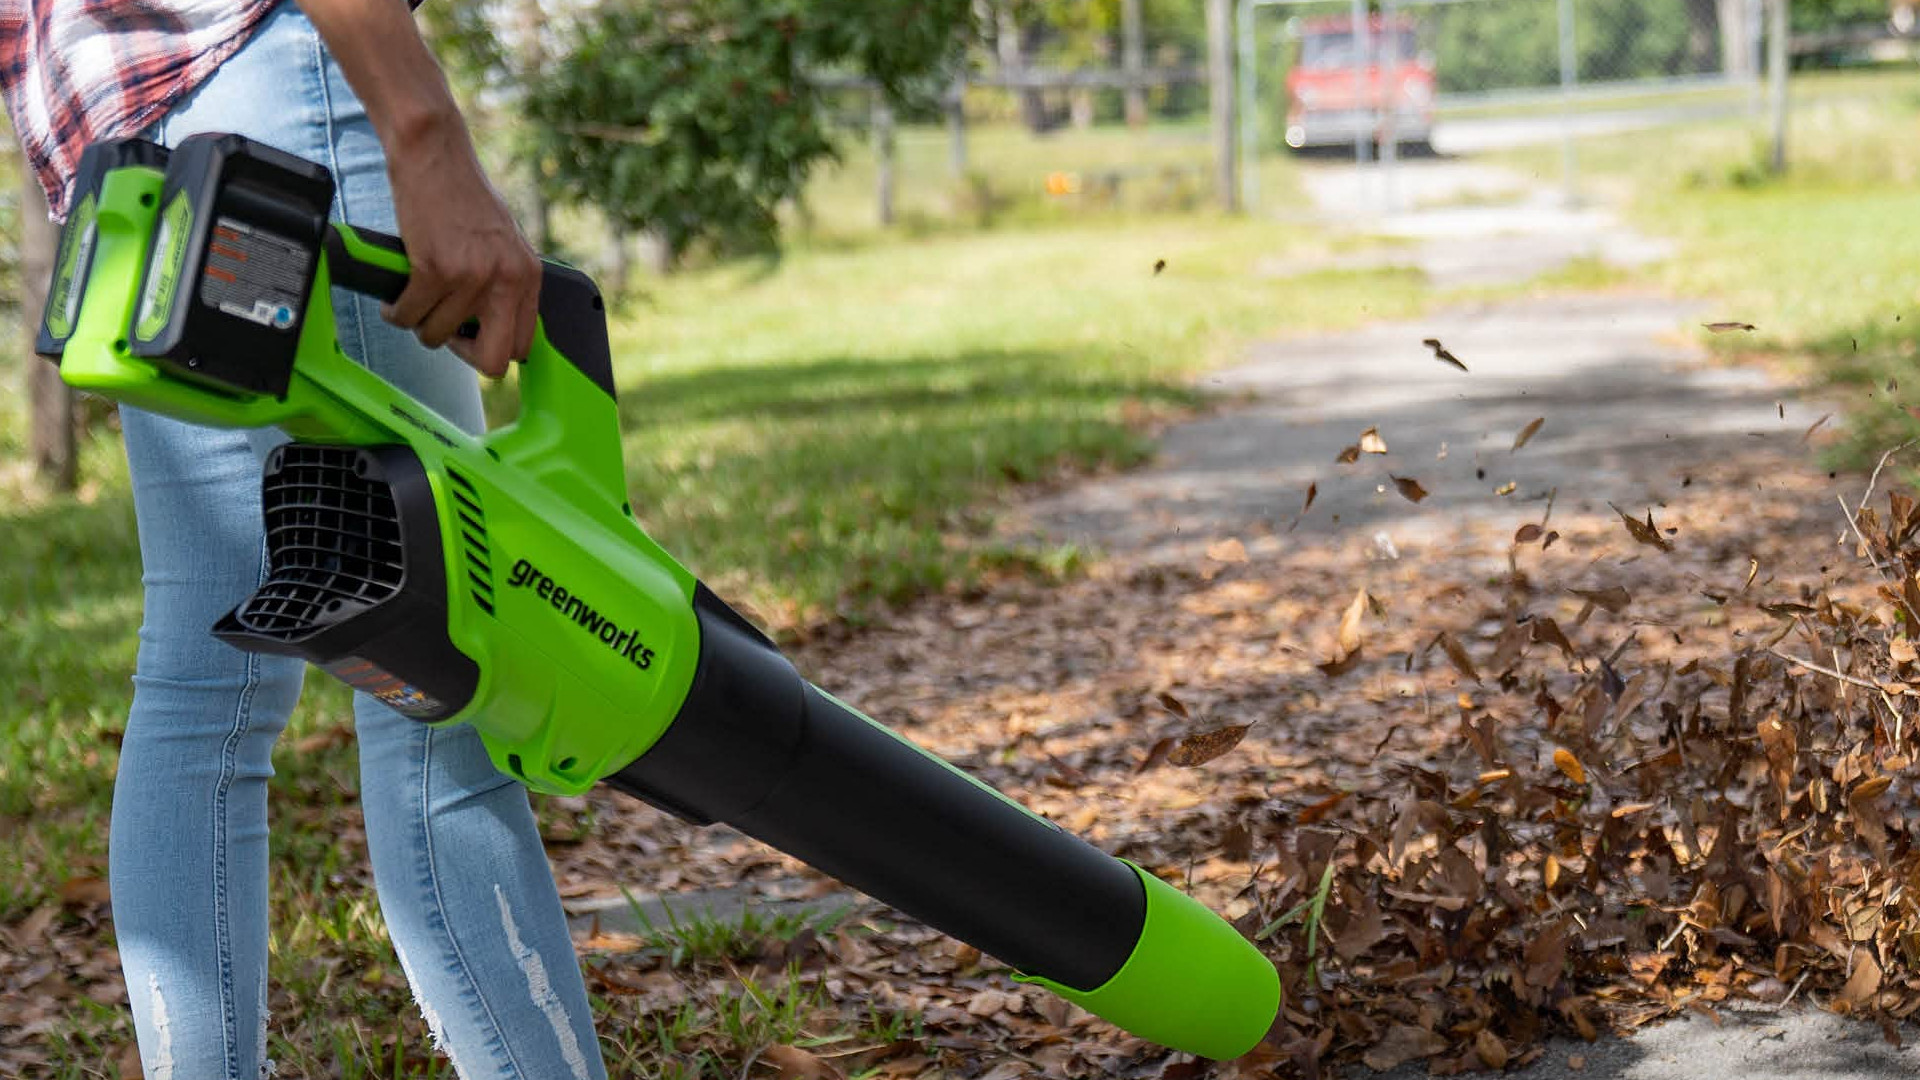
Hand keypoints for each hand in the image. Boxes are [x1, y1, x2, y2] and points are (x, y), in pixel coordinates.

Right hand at [381, 110, 538, 377]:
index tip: (469, 336)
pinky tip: (396, 296)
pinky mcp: (434, 268)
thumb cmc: (461, 196)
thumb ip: (504, 284)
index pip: (522, 345)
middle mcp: (507, 279)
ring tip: (415, 297)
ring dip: (419, 322)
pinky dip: (396, 311)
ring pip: (437, 337)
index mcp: (528, 276)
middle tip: (442, 328)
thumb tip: (493, 328)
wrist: (433, 154)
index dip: (490, 349)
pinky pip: (409, 315)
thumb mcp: (501, 243)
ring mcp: (472, 276)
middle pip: (492, 361)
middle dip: (460, 353)